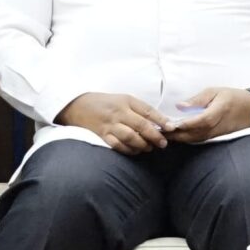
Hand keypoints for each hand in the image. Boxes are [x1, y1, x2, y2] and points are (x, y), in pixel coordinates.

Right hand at [58, 92, 172, 154]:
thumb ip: (139, 110)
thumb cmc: (105, 102)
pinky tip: (135, 150)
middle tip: (163, 143)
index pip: (148, 110)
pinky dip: (129, 150)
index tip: (171, 127)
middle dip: (155, 136)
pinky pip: (118, 146)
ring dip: (143, 144)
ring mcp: (110, 125)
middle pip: (141, 125)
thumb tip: (159, 122)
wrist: (78, 105)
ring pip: (131, 137)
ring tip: (149, 147)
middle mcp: (119, 113)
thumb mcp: (123, 99)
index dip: (161, 120)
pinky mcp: (102, 136)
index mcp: (126, 101)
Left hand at [165, 87, 249, 143]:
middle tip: (158, 131)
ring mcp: (214, 134)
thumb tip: (179, 106)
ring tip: (163, 134)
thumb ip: (197, 99)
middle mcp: (215, 127)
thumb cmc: (233, 97)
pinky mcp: (213, 137)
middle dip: (175, 134)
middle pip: (193, 134)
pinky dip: (185, 139)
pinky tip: (176, 135)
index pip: (199, 121)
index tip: (168, 124)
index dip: (184, 124)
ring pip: (193, 139)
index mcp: (217, 112)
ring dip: (178, 138)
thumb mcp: (215, 91)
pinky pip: (197, 140)